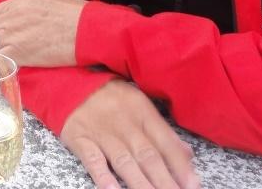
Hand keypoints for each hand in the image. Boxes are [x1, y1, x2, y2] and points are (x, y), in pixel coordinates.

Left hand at [0, 0, 84, 66]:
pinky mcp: (18, 53)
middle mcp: (12, 16)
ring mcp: (13, 35)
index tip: (3, 34)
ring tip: (7, 59)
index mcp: (20, 1)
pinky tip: (11, 67)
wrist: (87, 30)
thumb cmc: (75, 14)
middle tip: (4, 48)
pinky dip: (1, 65)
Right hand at [62, 80, 199, 188]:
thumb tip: (187, 155)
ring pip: (124, 161)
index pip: (165, 141)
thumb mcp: (139, 104)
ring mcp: (101, 131)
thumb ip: (162, 131)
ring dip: (140, 184)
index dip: (180, 166)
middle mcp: (124, 121)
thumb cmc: (110, 97)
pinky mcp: (79, 138)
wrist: (68, 82)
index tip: (193, 185)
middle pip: (147, 155)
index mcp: (142, 110)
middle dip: (165, 181)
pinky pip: (92, 159)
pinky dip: (103, 176)